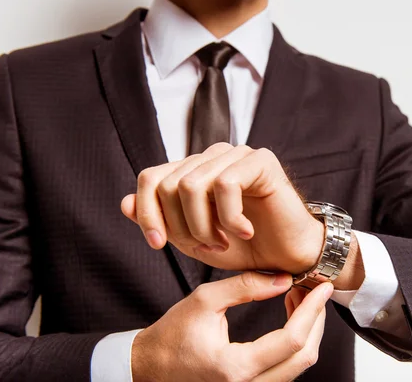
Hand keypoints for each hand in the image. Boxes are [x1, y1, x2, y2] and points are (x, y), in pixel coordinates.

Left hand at [121, 143, 323, 274]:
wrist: (287, 256)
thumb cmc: (244, 248)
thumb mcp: (192, 241)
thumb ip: (161, 222)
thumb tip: (124, 202)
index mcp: (193, 171)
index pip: (150, 178)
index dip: (147, 212)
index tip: (158, 244)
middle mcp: (212, 157)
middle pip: (168, 183)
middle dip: (182, 226)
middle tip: (209, 247)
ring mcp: (236, 155)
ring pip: (192, 184)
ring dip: (204, 225)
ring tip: (224, 241)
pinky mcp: (260, 160)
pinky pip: (225, 185)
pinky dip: (230, 218)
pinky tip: (245, 231)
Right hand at [131, 271, 332, 381]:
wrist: (150, 367)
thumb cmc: (171, 336)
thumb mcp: (204, 301)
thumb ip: (245, 287)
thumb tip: (283, 279)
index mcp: (235, 367)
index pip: (291, 340)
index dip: (312, 311)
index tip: (322, 287)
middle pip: (303, 358)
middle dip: (315, 320)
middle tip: (314, 290)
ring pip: (297, 366)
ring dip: (306, 330)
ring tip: (298, 297)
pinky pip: (285, 369)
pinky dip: (294, 342)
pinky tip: (289, 316)